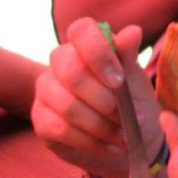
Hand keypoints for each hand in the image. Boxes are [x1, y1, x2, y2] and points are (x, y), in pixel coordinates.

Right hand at [31, 18, 163, 177]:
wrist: (129, 140)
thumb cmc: (132, 102)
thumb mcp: (136, 80)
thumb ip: (129, 56)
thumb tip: (133, 31)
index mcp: (85, 45)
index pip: (82, 31)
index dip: (99, 54)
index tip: (120, 81)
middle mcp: (59, 63)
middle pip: (71, 72)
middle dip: (104, 99)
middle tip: (129, 116)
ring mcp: (46, 91)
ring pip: (68, 106)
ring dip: (102, 125)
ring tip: (125, 136)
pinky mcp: (41, 120)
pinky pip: (62, 130)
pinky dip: (92, 141)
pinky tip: (111, 147)